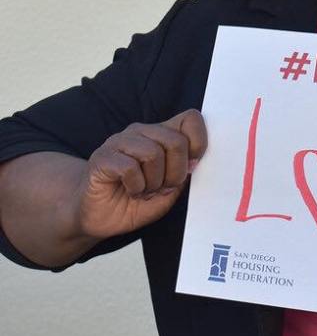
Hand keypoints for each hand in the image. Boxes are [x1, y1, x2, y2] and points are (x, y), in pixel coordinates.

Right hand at [70, 109, 207, 240]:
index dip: (199, 142)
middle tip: (162, 188)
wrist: (98, 216)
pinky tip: (130, 191)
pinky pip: (130, 167)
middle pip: (176, 141)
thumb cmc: (135, 201)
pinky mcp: (103, 156)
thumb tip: (194, 162)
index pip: (190, 119)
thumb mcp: (168, 192)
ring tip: (144, 190)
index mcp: (162, 134)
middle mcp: (142, 132)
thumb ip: (183, 175)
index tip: (192, 166)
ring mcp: (120, 141)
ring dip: (154, 182)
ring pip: (153, 153)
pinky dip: (136, 187)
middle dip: (176, 173)